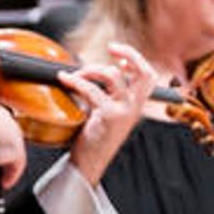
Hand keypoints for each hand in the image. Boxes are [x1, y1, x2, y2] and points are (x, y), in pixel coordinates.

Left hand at [61, 42, 154, 185]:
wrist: (88, 164)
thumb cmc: (94, 138)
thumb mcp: (108, 113)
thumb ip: (110, 95)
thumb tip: (95, 71)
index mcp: (136, 105)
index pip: (148, 76)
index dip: (136, 60)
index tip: (118, 56)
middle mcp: (135, 107)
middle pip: (144, 72)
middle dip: (130, 53)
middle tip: (111, 49)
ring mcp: (123, 111)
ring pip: (113, 76)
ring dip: (91, 69)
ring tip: (76, 74)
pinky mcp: (108, 116)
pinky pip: (92, 90)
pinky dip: (76, 81)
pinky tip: (65, 79)